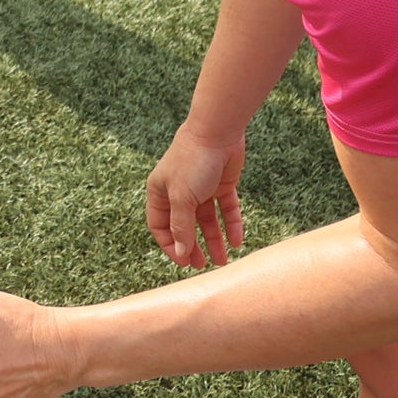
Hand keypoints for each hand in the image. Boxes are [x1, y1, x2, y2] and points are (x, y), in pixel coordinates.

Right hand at [146, 126, 246, 267]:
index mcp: (161, 192)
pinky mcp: (222, 184)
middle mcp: (179, 192)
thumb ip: (181, 226)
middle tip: (204, 265)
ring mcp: (202, 189)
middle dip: (194, 246)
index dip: (170, 245)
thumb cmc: (192, 161)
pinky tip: (236, 241)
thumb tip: (181, 252)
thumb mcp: (182, 198)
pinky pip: (226, 210)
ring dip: (214, 240)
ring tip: (223, 260)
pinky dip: (231, 225)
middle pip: (185, 226)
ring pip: (207, 221)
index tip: (184, 261)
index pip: (161, 226)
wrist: (217, 132)